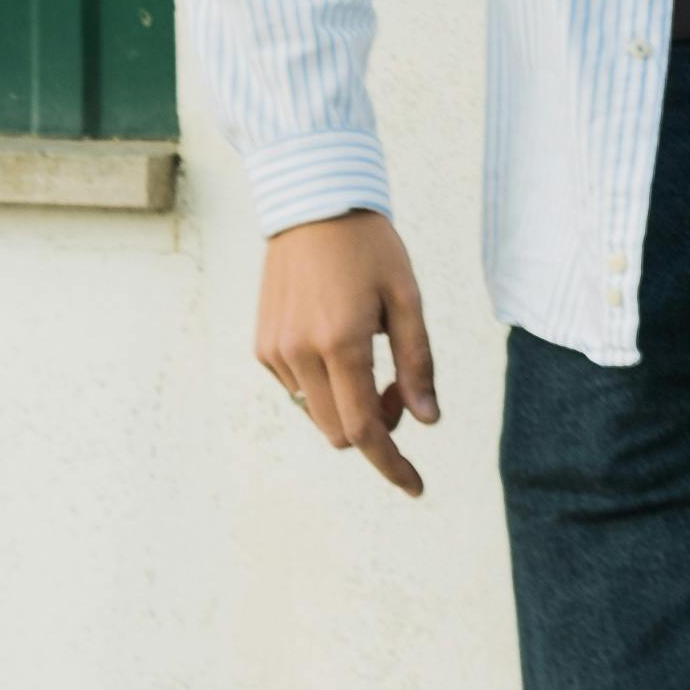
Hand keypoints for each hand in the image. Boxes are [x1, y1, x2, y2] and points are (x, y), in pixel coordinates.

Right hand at [254, 212, 441, 496]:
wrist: (311, 203)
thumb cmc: (369, 247)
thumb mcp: (407, 299)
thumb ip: (417, 364)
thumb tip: (426, 421)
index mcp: (342, 343)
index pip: (366, 430)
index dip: (392, 465)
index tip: (416, 486)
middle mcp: (300, 354)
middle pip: (340, 433)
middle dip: (376, 429)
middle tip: (399, 391)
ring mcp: (276, 352)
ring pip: (317, 415)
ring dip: (348, 407)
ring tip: (370, 360)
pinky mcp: (263, 346)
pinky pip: (297, 390)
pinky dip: (324, 387)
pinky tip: (338, 346)